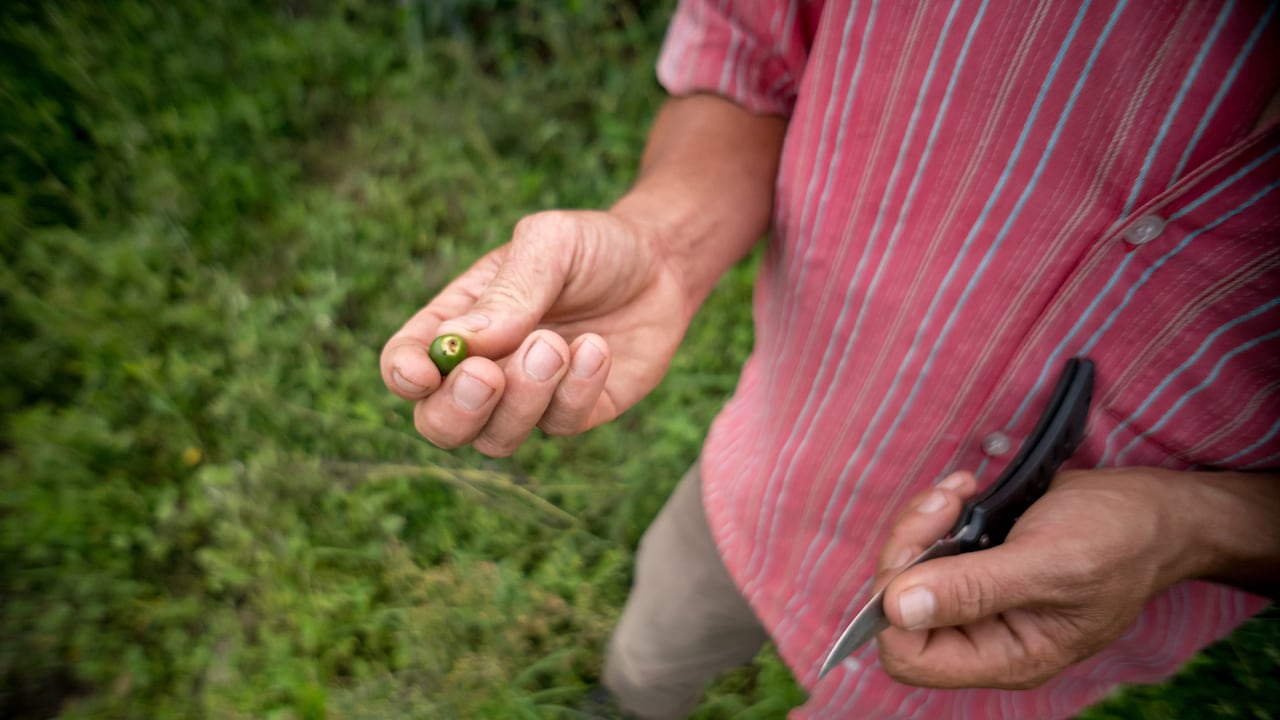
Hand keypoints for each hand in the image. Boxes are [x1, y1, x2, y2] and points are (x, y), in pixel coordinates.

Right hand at [380, 209, 692, 455]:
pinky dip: (576, 390)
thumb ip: (507, 293)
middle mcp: (485, 369)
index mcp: (456, 322)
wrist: (661, 263)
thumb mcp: (549, 244)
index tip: (425, 374)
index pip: (406, 364)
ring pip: (496, 439)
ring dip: (523, 398)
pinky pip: (559, 427)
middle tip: (489, 375)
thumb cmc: (591, 246)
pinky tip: (595, 347)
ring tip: (555, 344)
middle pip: (439, 424)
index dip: (404, 376)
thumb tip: (459, 345)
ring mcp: (529, 399)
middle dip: (458, 410)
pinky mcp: (576, 413)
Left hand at [870, 468, 1192, 688]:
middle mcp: (984, 635)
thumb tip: (898, 609)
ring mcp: (977, 599)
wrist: (1152, 510)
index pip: (910, 656)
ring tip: (960, 491)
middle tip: (945, 504)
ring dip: (923, 521)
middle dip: (910, 547)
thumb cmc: (1118, 541)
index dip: (897, 606)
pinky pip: (927, 543)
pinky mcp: (976, 564)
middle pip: (898, 608)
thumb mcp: (1049, 563)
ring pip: (907, 570)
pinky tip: (967, 488)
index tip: (926, 549)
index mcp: (1005, 656)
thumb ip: (974, 589)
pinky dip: (937, 510)